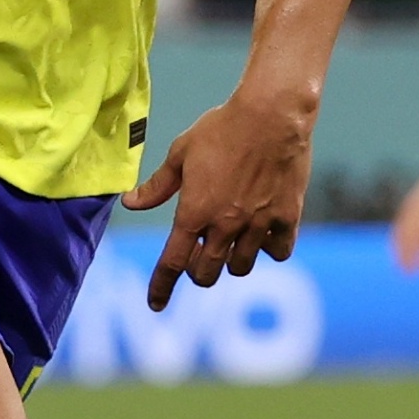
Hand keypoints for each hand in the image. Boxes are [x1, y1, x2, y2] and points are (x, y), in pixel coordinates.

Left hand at [121, 90, 312, 312]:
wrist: (272, 115)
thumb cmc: (221, 129)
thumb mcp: (181, 153)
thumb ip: (157, 186)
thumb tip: (130, 203)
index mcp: (194, 211)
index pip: (172, 262)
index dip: (161, 287)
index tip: (155, 304)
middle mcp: (225, 225)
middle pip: (207, 273)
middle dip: (198, 272)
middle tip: (199, 256)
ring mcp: (258, 224)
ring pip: (241, 267)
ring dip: (231, 262)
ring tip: (230, 241)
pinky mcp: (287, 217)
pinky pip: (278, 251)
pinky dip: (270, 249)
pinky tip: (264, 234)